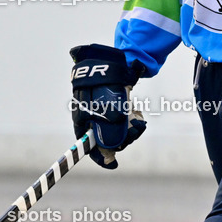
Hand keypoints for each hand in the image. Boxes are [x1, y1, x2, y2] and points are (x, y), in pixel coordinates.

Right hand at [70, 44, 146, 168]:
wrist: (114, 57)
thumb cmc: (108, 80)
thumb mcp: (110, 105)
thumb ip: (111, 126)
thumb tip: (115, 146)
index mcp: (82, 118)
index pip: (87, 145)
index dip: (100, 157)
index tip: (113, 164)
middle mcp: (90, 117)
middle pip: (105, 139)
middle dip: (122, 139)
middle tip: (137, 130)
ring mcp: (102, 111)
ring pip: (116, 130)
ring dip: (129, 130)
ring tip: (139, 122)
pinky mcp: (114, 105)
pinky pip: (122, 120)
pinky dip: (131, 120)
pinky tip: (138, 116)